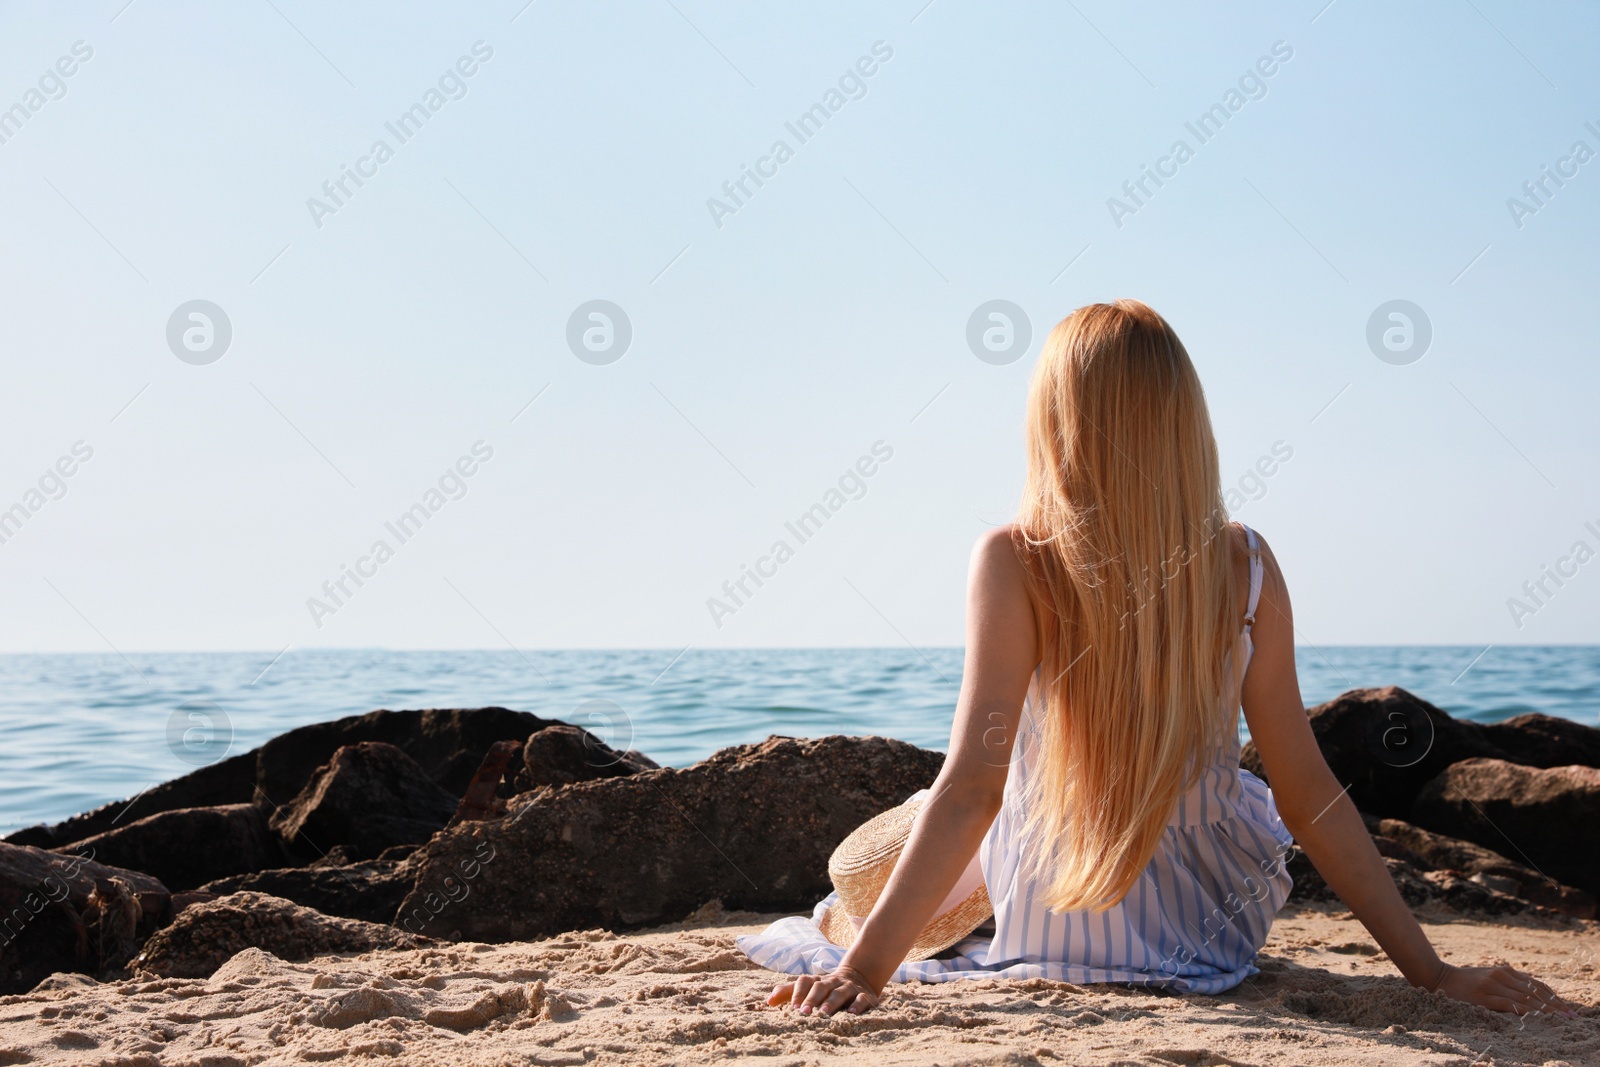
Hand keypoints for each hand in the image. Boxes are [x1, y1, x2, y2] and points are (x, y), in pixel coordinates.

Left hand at [767, 964, 880, 1016]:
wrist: (858, 977)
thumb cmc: (826, 989)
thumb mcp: (809, 988)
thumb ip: (788, 992)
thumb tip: (768, 1002)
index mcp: (818, 981)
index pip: (805, 982)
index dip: (798, 993)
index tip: (792, 1007)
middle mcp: (832, 982)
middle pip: (821, 987)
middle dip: (812, 999)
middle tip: (804, 1012)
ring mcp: (849, 988)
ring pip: (840, 993)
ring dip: (831, 1002)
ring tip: (824, 1013)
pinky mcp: (865, 995)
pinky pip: (861, 998)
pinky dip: (857, 1005)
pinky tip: (852, 1013)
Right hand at [1432, 962, 1577, 1015]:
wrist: (1438, 978)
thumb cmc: (1464, 981)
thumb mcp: (1488, 976)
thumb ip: (1506, 982)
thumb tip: (1530, 994)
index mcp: (1504, 971)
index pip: (1535, 984)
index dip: (1553, 995)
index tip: (1566, 1006)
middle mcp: (1500, 975)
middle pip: (1534, 992)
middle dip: (1555, 1004)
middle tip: (1570, 1015)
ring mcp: (1492, 986)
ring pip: (1525, 999)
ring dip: (1545, 1010)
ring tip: (1560, 1018)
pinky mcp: (1484, 997)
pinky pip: (1510, 1005)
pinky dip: (1525, 1011)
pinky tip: (1536, 1017)